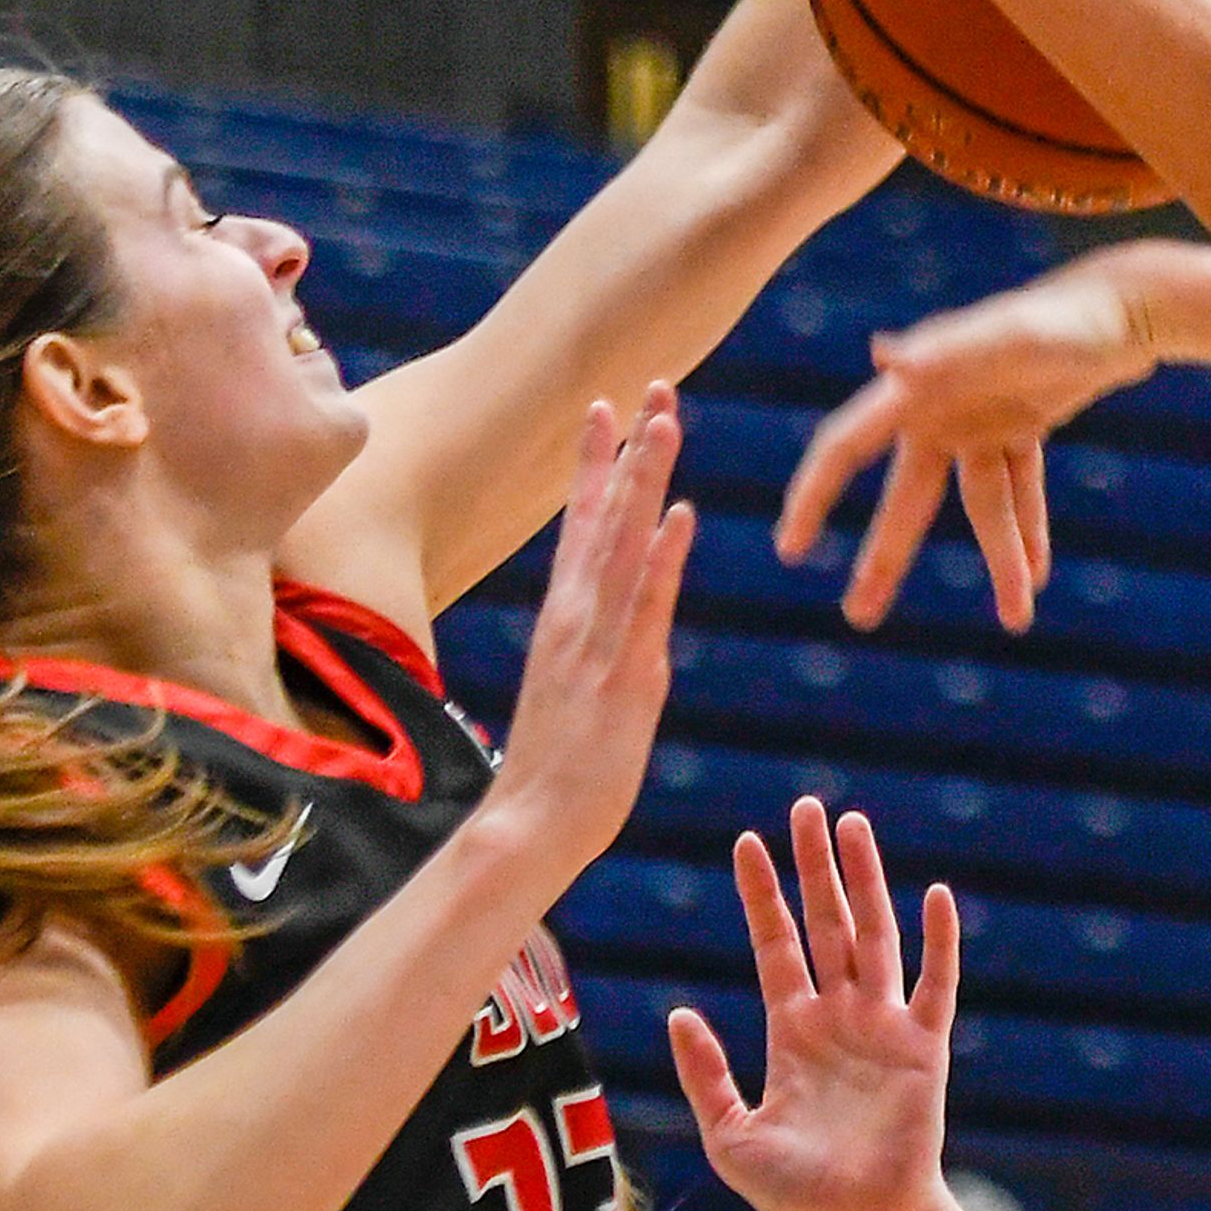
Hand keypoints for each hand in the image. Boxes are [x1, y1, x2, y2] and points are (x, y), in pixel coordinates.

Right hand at [462, 388, 694, 883]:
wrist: (530, 824)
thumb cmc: (557, 766)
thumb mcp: (579, 687)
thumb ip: (600, 643)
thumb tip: (628, 619)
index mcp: (565, 616)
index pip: (581, 522)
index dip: (595, 462)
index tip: (607, 403)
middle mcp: (575, 615)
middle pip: (604, 515)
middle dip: (629, 449)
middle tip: (654, 386)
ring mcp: (597, 641)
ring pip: (624, 544)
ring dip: (645, 480)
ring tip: (666, 422)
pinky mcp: (624, 675)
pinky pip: (646, 606)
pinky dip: (662, 558)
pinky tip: (680, 514)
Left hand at [669, 800, 959, 1210]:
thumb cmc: (796, 1194)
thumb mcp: (730, 1134)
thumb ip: (705, 1074)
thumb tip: (680, 1012)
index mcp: (792, 1031)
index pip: (776, 944)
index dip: (763, 894)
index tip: (747, 841)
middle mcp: (839, 1017)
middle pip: (827, 922)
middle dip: (815, 866)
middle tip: (806, 807)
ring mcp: (883, 1027)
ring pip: (875, 935)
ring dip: (866, 881)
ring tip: (854, 825)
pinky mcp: (923, 1048)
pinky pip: (934, 984)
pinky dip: (938, 940)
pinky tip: (934, 894)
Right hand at [777, 264, 1157, 628]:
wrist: (1126, 304)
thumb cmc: (1063, 318)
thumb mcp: (1008, 336)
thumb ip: (944, 349)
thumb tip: (880, 358)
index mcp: (918, 386)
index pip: (847, 445)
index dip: (813, 495)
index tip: (790, 548)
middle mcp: (940, 405)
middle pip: (905, 497)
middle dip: (885, 557)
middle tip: (859, 617)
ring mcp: (982, 418)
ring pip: (980, 507)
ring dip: (999, 560)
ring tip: (1016, 620)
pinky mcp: (1022, 423)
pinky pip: (1020, 490)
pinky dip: (1031, 530)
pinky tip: (1037, 577)